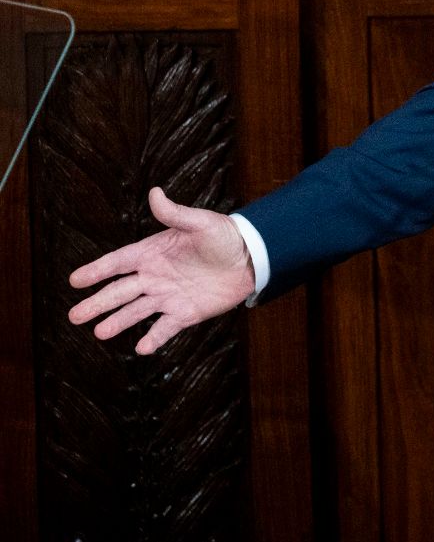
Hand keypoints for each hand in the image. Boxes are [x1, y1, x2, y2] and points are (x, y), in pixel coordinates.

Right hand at [68, 187, 254, 354]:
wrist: (252, 257)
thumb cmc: (224, 236)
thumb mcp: (200, 222)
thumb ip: (175, 213)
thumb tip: (155, 192)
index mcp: (152, 253)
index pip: (118, 263)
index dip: (96, 271)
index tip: (75, 280)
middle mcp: (155, 276)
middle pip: (120, 291)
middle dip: (97, 303)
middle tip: (74, 316)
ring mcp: (168, 296)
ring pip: (136, 311)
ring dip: (118, 322)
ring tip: (99, 333)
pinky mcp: (186, 312)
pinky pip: (166, 327)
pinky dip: (154, 338)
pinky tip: (141, 348)